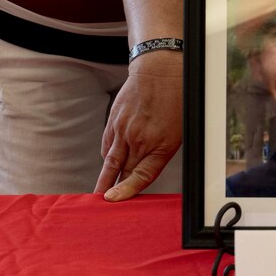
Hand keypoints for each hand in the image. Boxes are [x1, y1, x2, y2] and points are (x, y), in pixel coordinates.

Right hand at [97, 54, 183, 201]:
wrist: (159, 70)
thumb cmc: (175, 101)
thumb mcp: (178, 131)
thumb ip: (161, 153)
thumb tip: (144, 173)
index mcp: (159, 144)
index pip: (140, 175)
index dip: (127, 191)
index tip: (114, 200)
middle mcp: (139, 138)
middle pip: (122, 171)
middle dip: (112, 190)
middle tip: (102, 206)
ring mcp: (123, 129)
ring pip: (110, 160)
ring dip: (104, 178)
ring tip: (98, 193)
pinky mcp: (113, 121)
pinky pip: (107, 145)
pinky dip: (107, 157)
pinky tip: (108, 164)